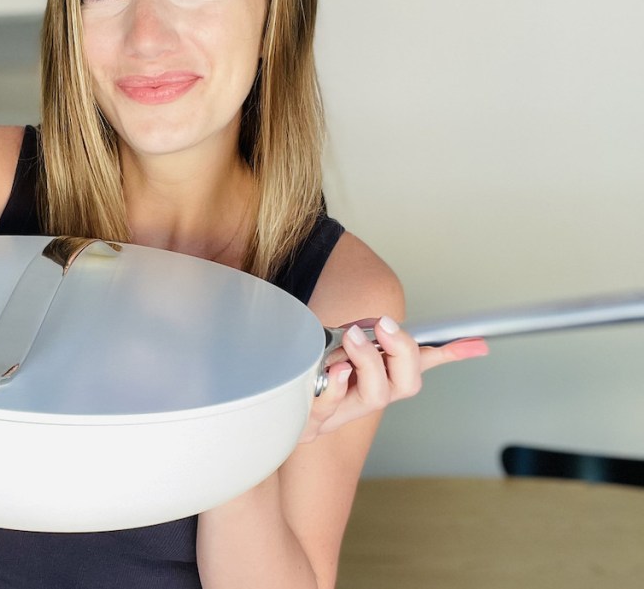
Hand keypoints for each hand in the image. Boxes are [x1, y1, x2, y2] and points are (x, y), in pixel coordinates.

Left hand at [297, 317, 488, 442]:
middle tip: (385, 326)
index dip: (450, 354)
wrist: (266, 405)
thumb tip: (383, 321)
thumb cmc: (301, 373)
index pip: (419, 365)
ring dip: (370, 361)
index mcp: (374, 376)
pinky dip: (337, 388)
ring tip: (351, 338)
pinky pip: (332, 406)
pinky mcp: (315, 422)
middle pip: (407, 385)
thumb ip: (356, 332)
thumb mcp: (327, 342)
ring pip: (377, 396)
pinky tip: (334, 372)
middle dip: (403, 352)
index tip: (478, 344)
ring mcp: (343, 413)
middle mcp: (366, 398)